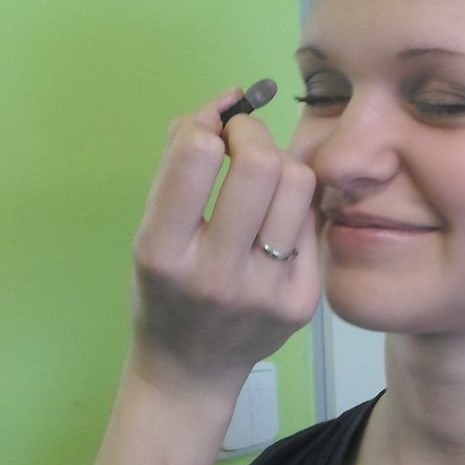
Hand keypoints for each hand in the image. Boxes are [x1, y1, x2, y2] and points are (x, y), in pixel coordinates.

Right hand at [129, 88, 319, 392]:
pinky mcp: (302, 304)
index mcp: (162, 252)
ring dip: (281, 165)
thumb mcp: (151, 226)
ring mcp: (263, 293)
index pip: (195, 155)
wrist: (191, 368)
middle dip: (253, 134)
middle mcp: (213, 275)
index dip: (210, 125)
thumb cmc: (166, 285)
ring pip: (299, 184)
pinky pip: (312, 221)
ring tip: (263, 182)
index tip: (212, 133)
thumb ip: (180, 158)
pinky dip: (294, 208)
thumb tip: (230, 96)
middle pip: (260, 164)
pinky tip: (275, 223)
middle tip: (243, 142)